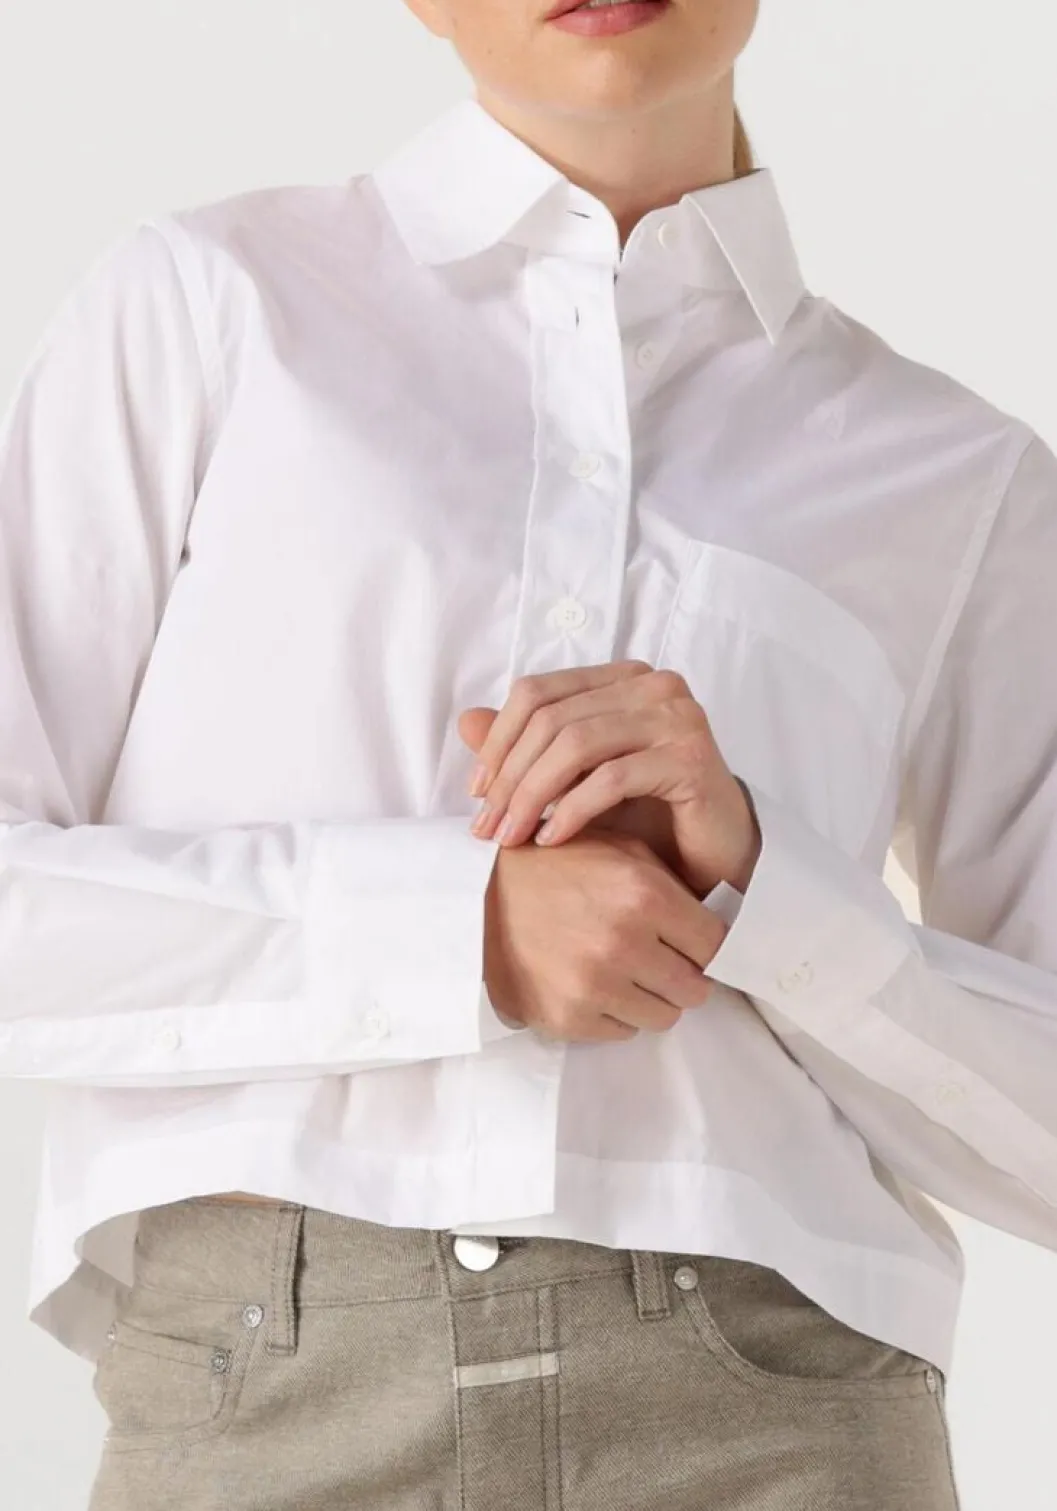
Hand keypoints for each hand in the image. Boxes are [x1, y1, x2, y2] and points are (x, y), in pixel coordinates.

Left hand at [457, 663, 761, 897]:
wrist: (717, 854)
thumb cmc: (649, 816)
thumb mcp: (577, 780)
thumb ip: (528, 749)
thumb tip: (465, 721)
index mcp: (622, 679)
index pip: (538, 692)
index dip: (498, 740)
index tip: (477, 792)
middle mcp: (653, 685)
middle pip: (552, 719)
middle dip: (510, 776)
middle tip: (486, 826)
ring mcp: (676, 717)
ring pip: (577, 745)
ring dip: (533, 795)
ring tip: (511, 837)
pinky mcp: (690, 757)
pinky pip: (612, 778)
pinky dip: (573, 810)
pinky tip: (552, 840)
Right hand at [483, 828, 726, 1042]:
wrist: (477, 895)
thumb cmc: (556, 867)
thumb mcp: (620, 850)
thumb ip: (672, 885)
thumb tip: (718, 925)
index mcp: (643, 895)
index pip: (716, 944)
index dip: (706, 943)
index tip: (692, 942)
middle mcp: (623, 944)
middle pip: (696, 989)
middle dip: (683, 975)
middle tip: (659, 960)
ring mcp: (594, 986)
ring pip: (664, 1017)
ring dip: (651, 998)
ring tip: (623, 971)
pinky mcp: (568, 1018)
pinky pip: (621, 1032)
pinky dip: (614, 1013)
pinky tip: (591, 983)